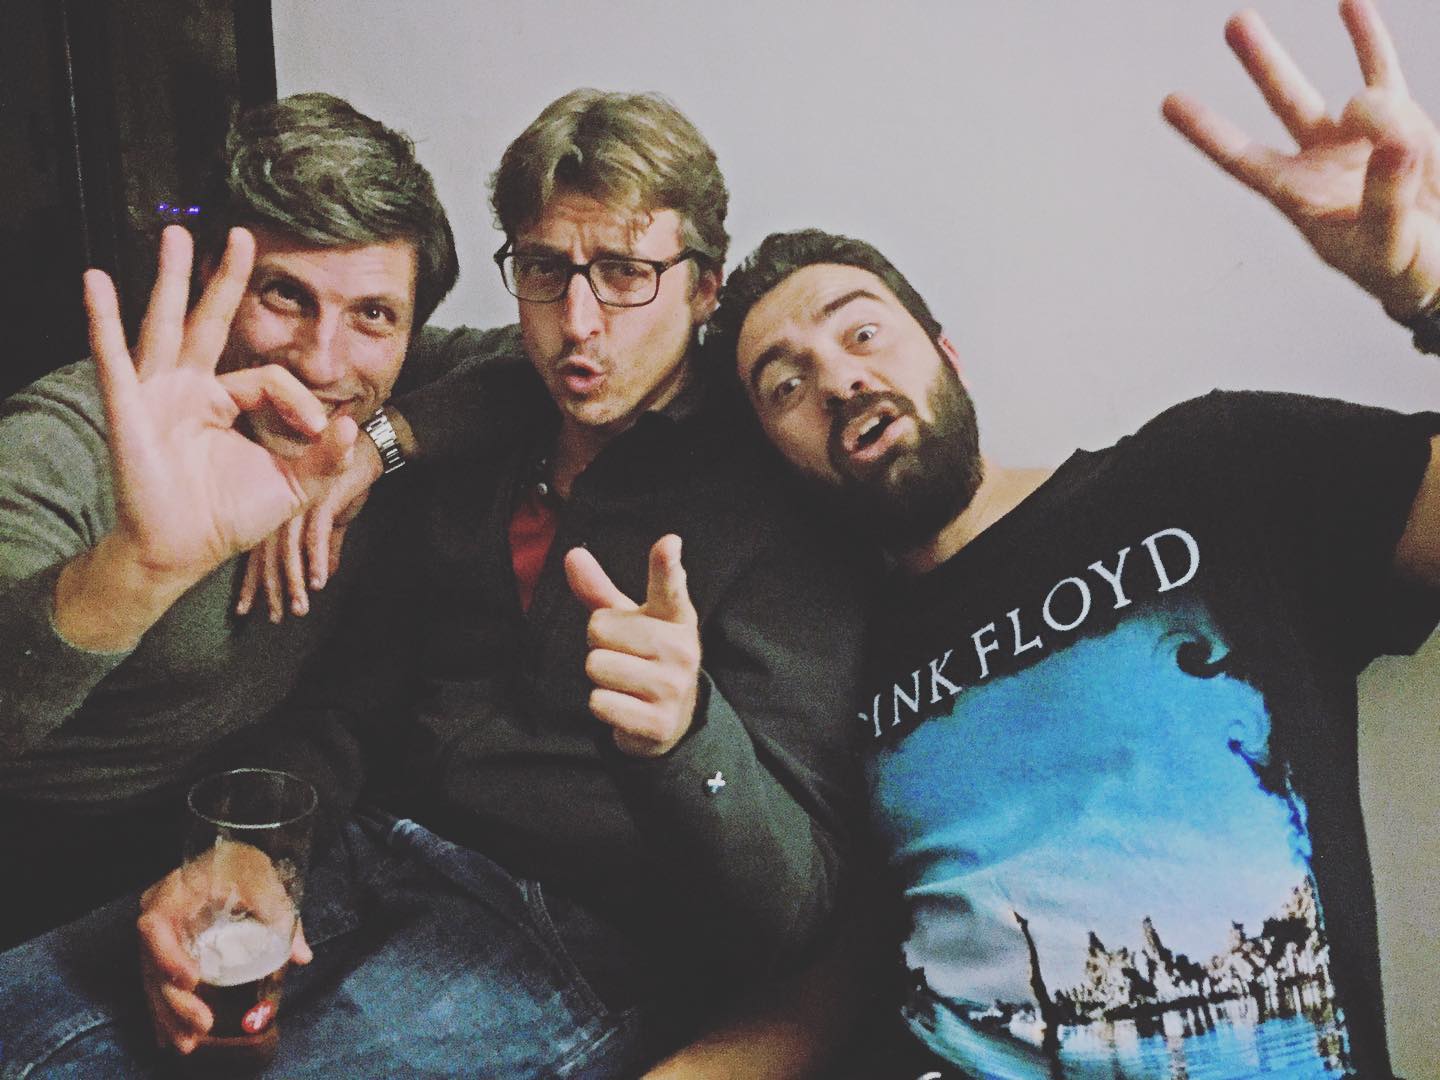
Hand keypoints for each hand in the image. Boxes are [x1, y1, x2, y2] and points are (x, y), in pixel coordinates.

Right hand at [86, 225, 357, 588]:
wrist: (182, 551)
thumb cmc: (229, 517)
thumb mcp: (292, 486)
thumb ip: (323, 456)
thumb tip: (349, 423)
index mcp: (224, 402)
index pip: (268, 378)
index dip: (298, 400)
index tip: (314, 430)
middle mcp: (188, 389)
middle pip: (209, 322)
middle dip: (222, 278)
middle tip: (238, 233)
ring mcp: (156, 395)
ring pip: (166, 326)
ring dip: (170, 280)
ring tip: (174, 234)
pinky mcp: (130, 410)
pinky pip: (115, 360)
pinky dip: (104, 322)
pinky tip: (97, 283)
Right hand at [137, 854, 311, 1054]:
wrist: (226, 850)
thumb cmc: (240, 860)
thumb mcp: (262, 877)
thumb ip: (279, 911)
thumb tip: (302, 955)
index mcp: (174, 892)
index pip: (154, 926)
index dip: (167, 956)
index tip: (192, 980)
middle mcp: (158, 916)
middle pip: (152, 963)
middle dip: (173, 1001)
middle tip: (202, 1026)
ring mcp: (160, 936)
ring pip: (153, 980)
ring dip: (168, 1014)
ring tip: (187, 1044)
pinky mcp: (167, 950)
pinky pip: (158, 983)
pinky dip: (165, 1010)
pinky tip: (172, 1037)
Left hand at [235, 450, 378, 620]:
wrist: (366, 448)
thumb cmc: (347, 477)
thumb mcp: (333, 515)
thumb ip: (327, 544)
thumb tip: (326, 574)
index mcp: (278, 511)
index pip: (260, 552)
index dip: (253, 583)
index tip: (247, 609)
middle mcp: (282, 507)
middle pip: (270, 554)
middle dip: (271, 589)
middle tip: (276, 618)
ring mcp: (299, 502)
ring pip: (289, 548)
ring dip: (293, 581)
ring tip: (299, 608)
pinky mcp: (322, 498)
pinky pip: (316, 534)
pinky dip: (317, 559)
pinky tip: (318, 582)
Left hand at [564, 534, 700, 756]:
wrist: (671, 720)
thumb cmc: (645, 657)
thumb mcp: (628, 622)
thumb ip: (599, 590)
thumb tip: (572, 554)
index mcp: (675, 617)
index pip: (669, 586)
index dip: (666, 564)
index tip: (669, 543)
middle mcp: (681, 649)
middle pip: (599, 629)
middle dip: (599, 645)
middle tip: (623, 657)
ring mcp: (673, 687)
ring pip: (596, 666)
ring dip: (600, 678)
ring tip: (623, 682)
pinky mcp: (659, 722)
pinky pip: (599, 702)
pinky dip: (603, 705)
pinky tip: (624, 706)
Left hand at [1163, 0, 1439, 318]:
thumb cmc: (1402, 267)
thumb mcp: (1387, 243)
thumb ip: (1387, 195)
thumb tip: (1395, 142)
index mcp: (1301, 196)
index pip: (1244, 159)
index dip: (1208, 132)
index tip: (1170, 102)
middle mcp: (1322, 160)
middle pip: (1285, 102)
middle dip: (1264, 62)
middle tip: (1237, 22)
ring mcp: (1358, 139)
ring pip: (1341, 81)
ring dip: (1332, 43)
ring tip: (1339, 3)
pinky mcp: (1401, 124)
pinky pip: (1383, 72)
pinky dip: (1368, 40)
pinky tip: (1351, 5)